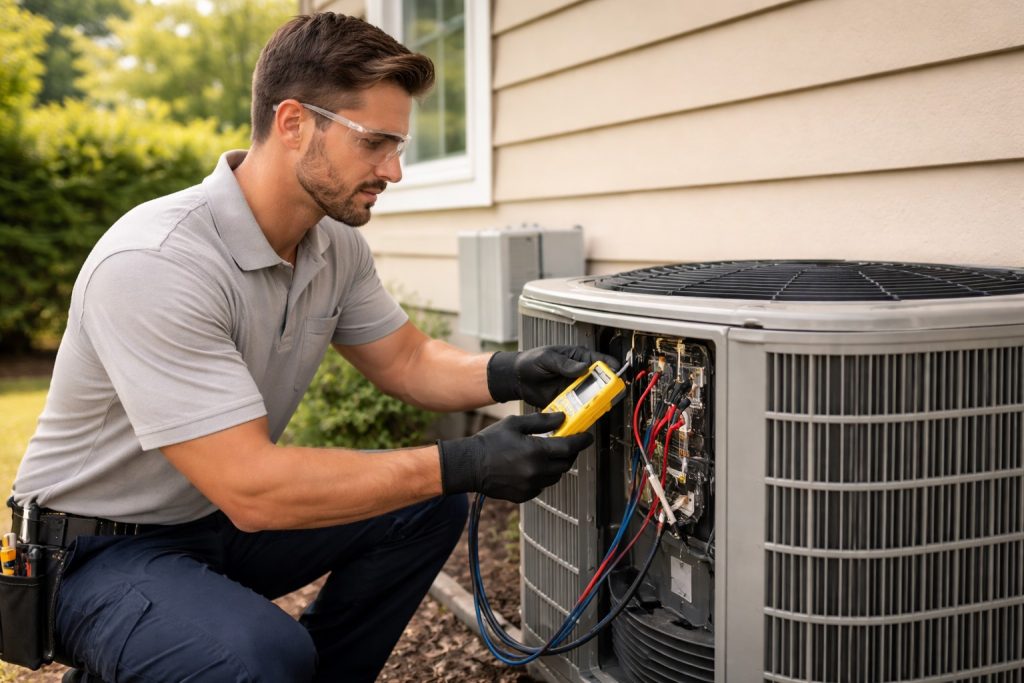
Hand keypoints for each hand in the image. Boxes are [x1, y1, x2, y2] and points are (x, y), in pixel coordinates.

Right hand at [438, 412, 593, 502]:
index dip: (581, 441)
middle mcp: (536, 472)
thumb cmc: (490, 442)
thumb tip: (562, 418)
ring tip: (548, 454)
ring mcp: (530, 486)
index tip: (587, 436)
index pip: (569, 447)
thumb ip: (541, 421)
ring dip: (557, 465)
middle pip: (566, 464)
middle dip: (570, 453)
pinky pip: (542, 486)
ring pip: (555, 476)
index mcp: (536, 452)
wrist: (470, 466)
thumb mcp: (515, 424)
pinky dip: (543, 476)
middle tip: (567, 443)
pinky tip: (533, 467)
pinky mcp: (524, 495)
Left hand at [487, 345, 619, 407]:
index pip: (600, 362)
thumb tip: (582, 368)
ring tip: (594, 407)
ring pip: (592, 397)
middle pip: (600, 382)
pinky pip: (579, 408)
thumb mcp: (547, 358)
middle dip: (606, 389)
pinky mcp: (568, 402)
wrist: (517, 379)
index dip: (611, 368)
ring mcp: (575, 389)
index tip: (616, 375)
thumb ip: (564, 363)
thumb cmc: (531, 362)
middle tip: (607, 395)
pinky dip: (581, 413)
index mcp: (578, 358)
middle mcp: (580, 375)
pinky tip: (581, 415)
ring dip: (594, 403)